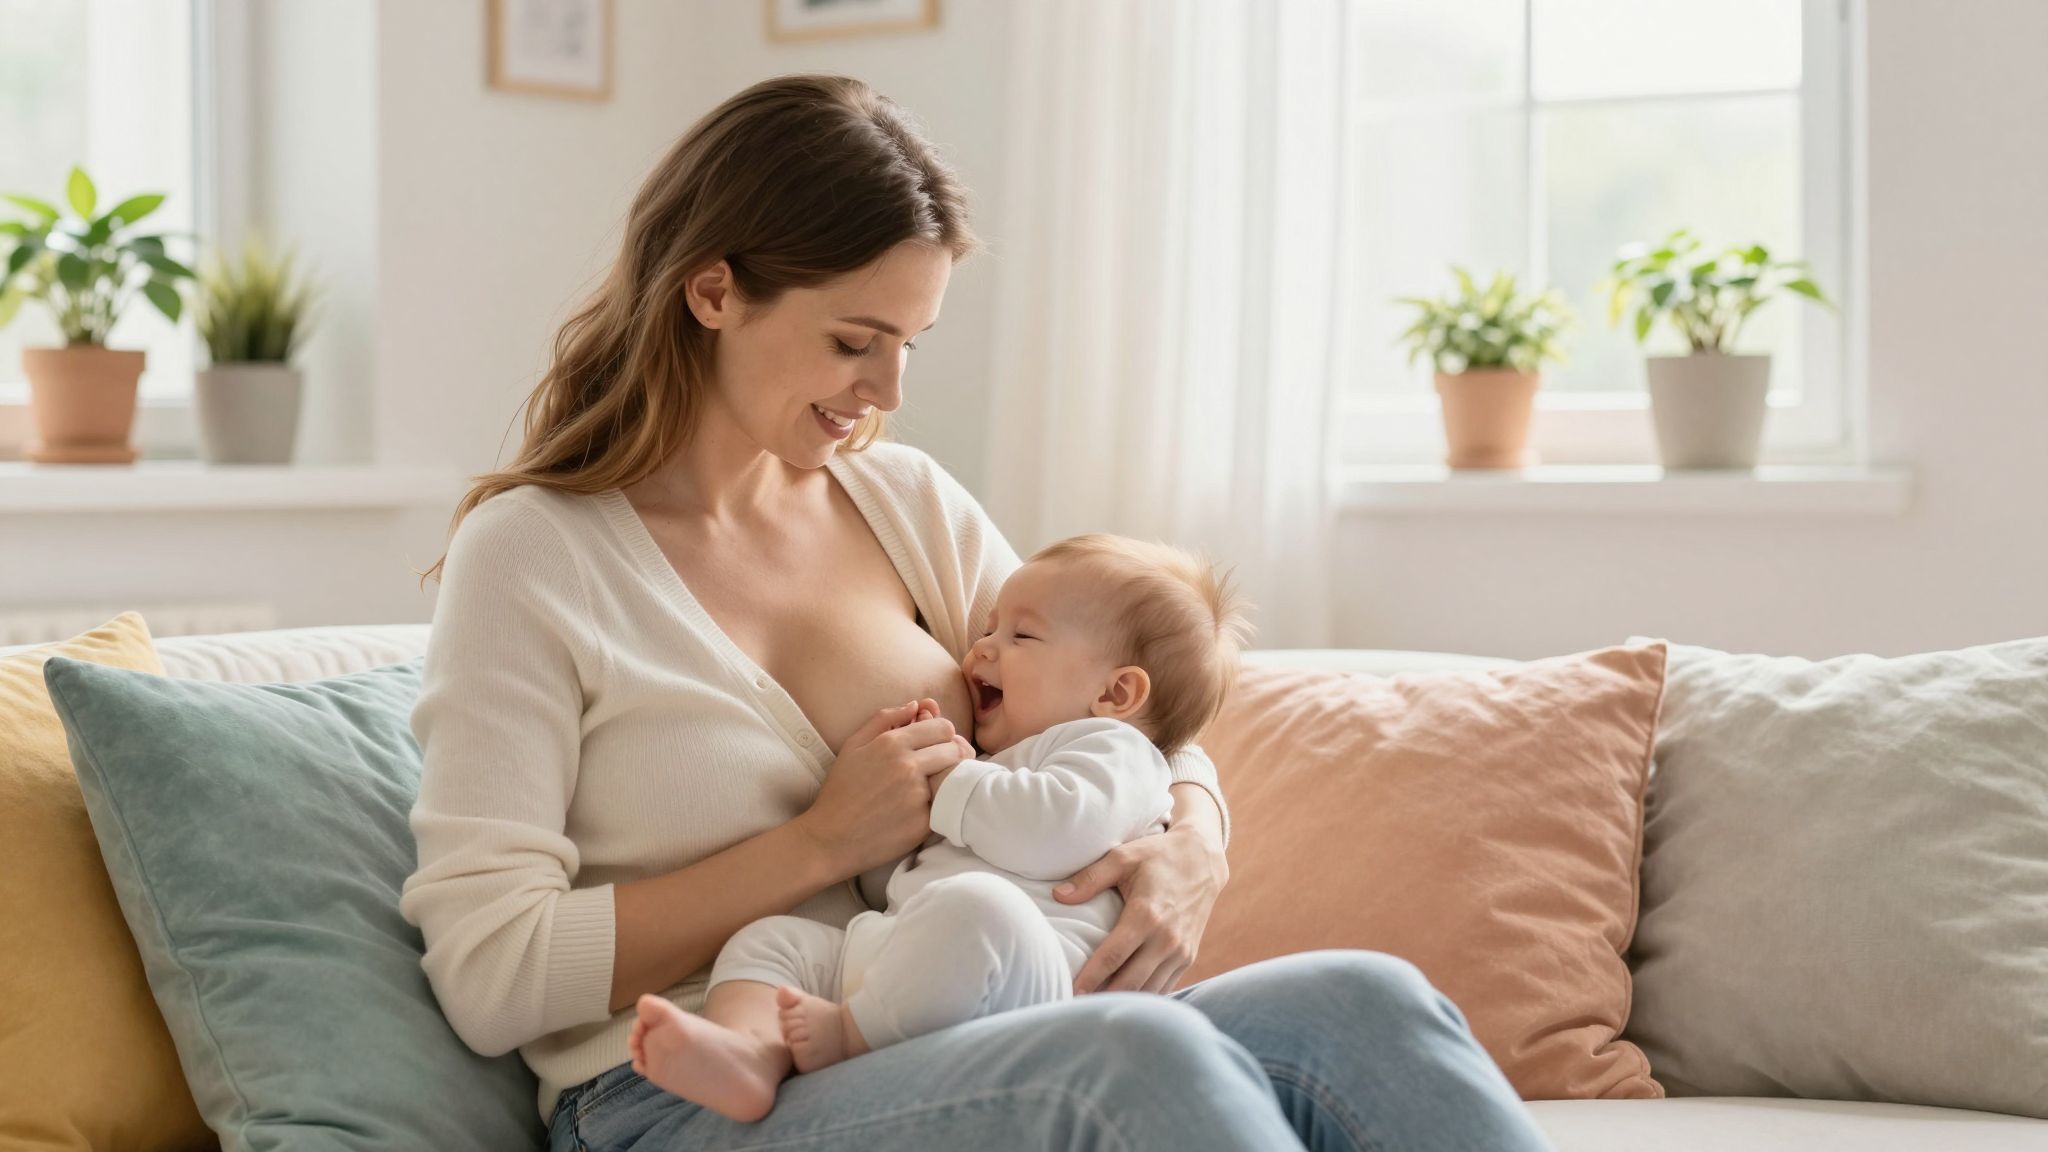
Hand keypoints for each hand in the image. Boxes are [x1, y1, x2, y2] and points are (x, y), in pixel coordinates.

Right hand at [797, 698, 974, 875]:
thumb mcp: (853, 746)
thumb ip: (885, 719)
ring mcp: (917, 795)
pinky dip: (937, 805)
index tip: (935, 746)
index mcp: (891, 744)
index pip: (943, 727)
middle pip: (955, 750)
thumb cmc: (840, 791)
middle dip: (950, 755)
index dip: (943, 736)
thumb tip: (916, 705)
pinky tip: (919, 809)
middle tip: (937, 767)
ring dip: (946, 779)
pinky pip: (944, 805)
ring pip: (953, 777)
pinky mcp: (923, 822)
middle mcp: (908, 766)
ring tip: (930, 786)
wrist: (829, 838)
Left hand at [1055, 824, 1228, 993]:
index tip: (1070, 992)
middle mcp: (1166, 939)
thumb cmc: (1158, 856)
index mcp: (1146, 915)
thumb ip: (1090, 878)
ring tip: (1096, 1008)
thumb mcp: (1123, 857)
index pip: (1112, 957)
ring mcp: (1180, 951)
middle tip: (1076, 1008)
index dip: (1089, 978)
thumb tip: (1058, 896)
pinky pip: (1164, 987)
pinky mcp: (1188, 957)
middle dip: (1102, 998)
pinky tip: (1124, 1001)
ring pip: (1149, 991)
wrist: (1203, 860)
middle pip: (1129, 982)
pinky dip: (1144, 997)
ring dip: (1124, 1002)